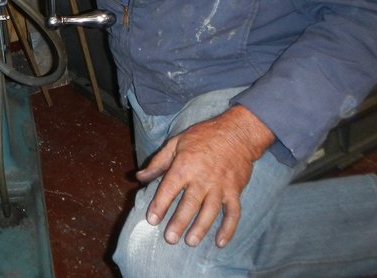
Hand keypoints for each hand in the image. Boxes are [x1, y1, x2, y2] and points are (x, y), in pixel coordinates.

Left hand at [138, 105, 273, 248]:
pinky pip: (233, 213)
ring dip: (200, 228)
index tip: (152, 220)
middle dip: (179, 222)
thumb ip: (157, 162)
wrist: (236, 134)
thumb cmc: (202, 137)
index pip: (169, 189)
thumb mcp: (175, 143)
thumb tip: (139, 177)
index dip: (159, 205)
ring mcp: (220, 187)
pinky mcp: (235, 191)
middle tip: (170, 239)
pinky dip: (228, 229)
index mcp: (184, 166)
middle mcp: (202, 179)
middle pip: (189, 204)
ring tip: (190, 242)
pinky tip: (220, 242)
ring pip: (210, 212)